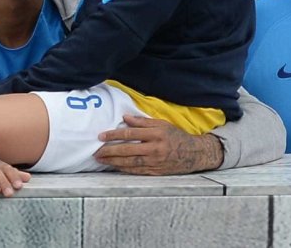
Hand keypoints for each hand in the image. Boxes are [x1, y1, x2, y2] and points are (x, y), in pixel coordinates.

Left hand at [94, 115, 223, 174]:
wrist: (194, 154)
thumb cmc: (176, 136)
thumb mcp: (162, 124)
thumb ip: (143, 122)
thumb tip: (125, 118)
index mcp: (156, 134)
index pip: (130, 133)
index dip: (114, 135)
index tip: (101, 136)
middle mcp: (155, 148)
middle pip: (127, 150)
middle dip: (109, 151)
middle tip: (96, 151)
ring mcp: (155, 162)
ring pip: (130, 162)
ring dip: (113, 161)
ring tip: (100, 160)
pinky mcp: (156, 172)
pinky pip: (136, 171)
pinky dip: (123, 169)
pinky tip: (114, 166)